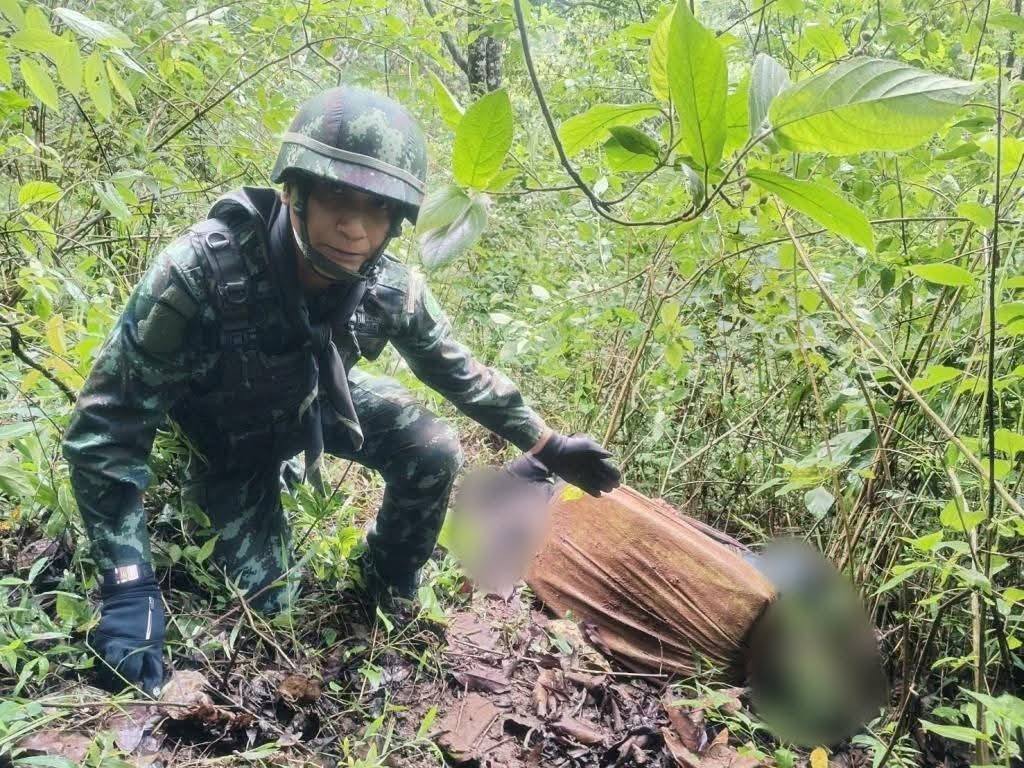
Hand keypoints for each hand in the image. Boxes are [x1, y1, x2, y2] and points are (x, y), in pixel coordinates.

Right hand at [90, 566, 164, 695]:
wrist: (129, 593)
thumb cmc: (148, 610)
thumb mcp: (155, 630)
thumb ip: (152, 650)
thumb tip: (151, 669)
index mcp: (151, 645)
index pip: (152, 670)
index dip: (152, 683)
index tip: (152, 695)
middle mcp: (133, 647)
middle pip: (130, 673)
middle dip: (131, 681)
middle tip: (132, 687)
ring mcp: (116, 644)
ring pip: (114, 668)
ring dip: (116, 675)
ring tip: (117, 679)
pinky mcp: (103, 640)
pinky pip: (103, 656)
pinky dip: (106, 662)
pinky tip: (108, 664)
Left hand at [534, 432, 620, 495]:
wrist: (557, 452)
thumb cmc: (573, 447)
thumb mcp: (587, 445)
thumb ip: (599, 450)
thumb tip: (611, 455)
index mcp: (595, 459)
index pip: (608, 467)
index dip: (614, 472)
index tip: (618, 477)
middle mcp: (591, 468)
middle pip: (604, 477)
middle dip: (610, 481)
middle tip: (616, 486)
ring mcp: (584, 475)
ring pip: (597, 483)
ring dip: (603, 487)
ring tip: (608, 490)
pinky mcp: (577, 481)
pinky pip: (587, 488)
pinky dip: (593, 491)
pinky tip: (599, 494)